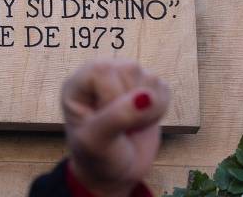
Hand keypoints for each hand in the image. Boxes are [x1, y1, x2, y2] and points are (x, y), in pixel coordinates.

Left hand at [62, 59, 169, 196]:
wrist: (115, 172)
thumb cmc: (97, 157)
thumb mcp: (97, 142)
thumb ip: (117, 117)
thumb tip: (147, 96)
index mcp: (79, 82)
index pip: (103, 70)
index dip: (112, 98)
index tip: (106, 122)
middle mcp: (100, 74)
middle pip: (129, 70)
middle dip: (132, 106)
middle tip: (119, 127)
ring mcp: (124, 78)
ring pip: (149, 78)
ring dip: (147, 110)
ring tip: (129, 125)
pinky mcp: (146, 88)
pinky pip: (163, 88)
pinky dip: (159, 110)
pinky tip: (142, 121)